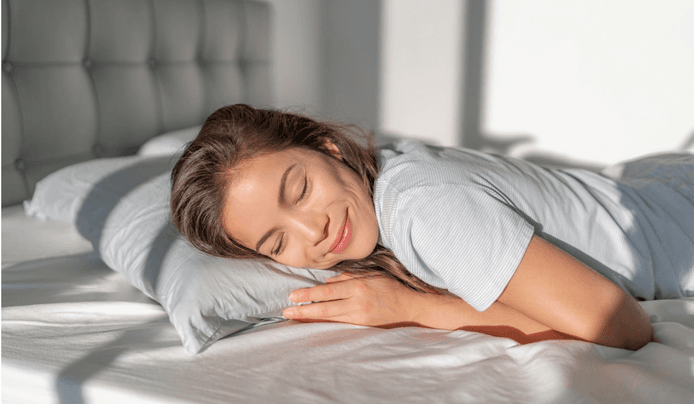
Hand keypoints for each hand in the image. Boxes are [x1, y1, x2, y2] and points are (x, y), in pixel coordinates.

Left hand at [282, 273, 421, 326]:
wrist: (409, 306)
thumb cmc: (388, 287)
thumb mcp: (369, 275)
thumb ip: (347, 278)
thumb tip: (327, 283)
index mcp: (357, 287)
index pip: (326, 292)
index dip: (308, 295)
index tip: (292, 296)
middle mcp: (356, 302)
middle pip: (324, 308)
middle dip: (303, 310)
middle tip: (286, 311)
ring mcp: (359, 316)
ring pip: (329, 319)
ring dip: (310, 318)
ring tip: (295, 317)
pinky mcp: (361, 326)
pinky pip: (338, 324)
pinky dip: (324, 324)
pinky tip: (313, 323)